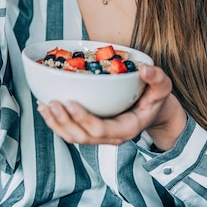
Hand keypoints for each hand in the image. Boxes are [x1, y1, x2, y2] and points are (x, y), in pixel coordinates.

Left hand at [37, 64, 186, 150]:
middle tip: (50, 102)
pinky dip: (57, 122)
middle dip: (63, 121)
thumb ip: (157, 78)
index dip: (83, 118)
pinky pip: (71, 131)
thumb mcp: (163, 87)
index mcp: (126, 129)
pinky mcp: (91, 130)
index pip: (100, 129)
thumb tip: (144, 69)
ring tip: (43, 106)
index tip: (70, 102)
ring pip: (73, 137)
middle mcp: (111, 137)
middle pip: (81, 136)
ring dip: (56, 123)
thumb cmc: (156, 98)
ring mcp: (100, 136)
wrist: (155, 109)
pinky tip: (46, 107)